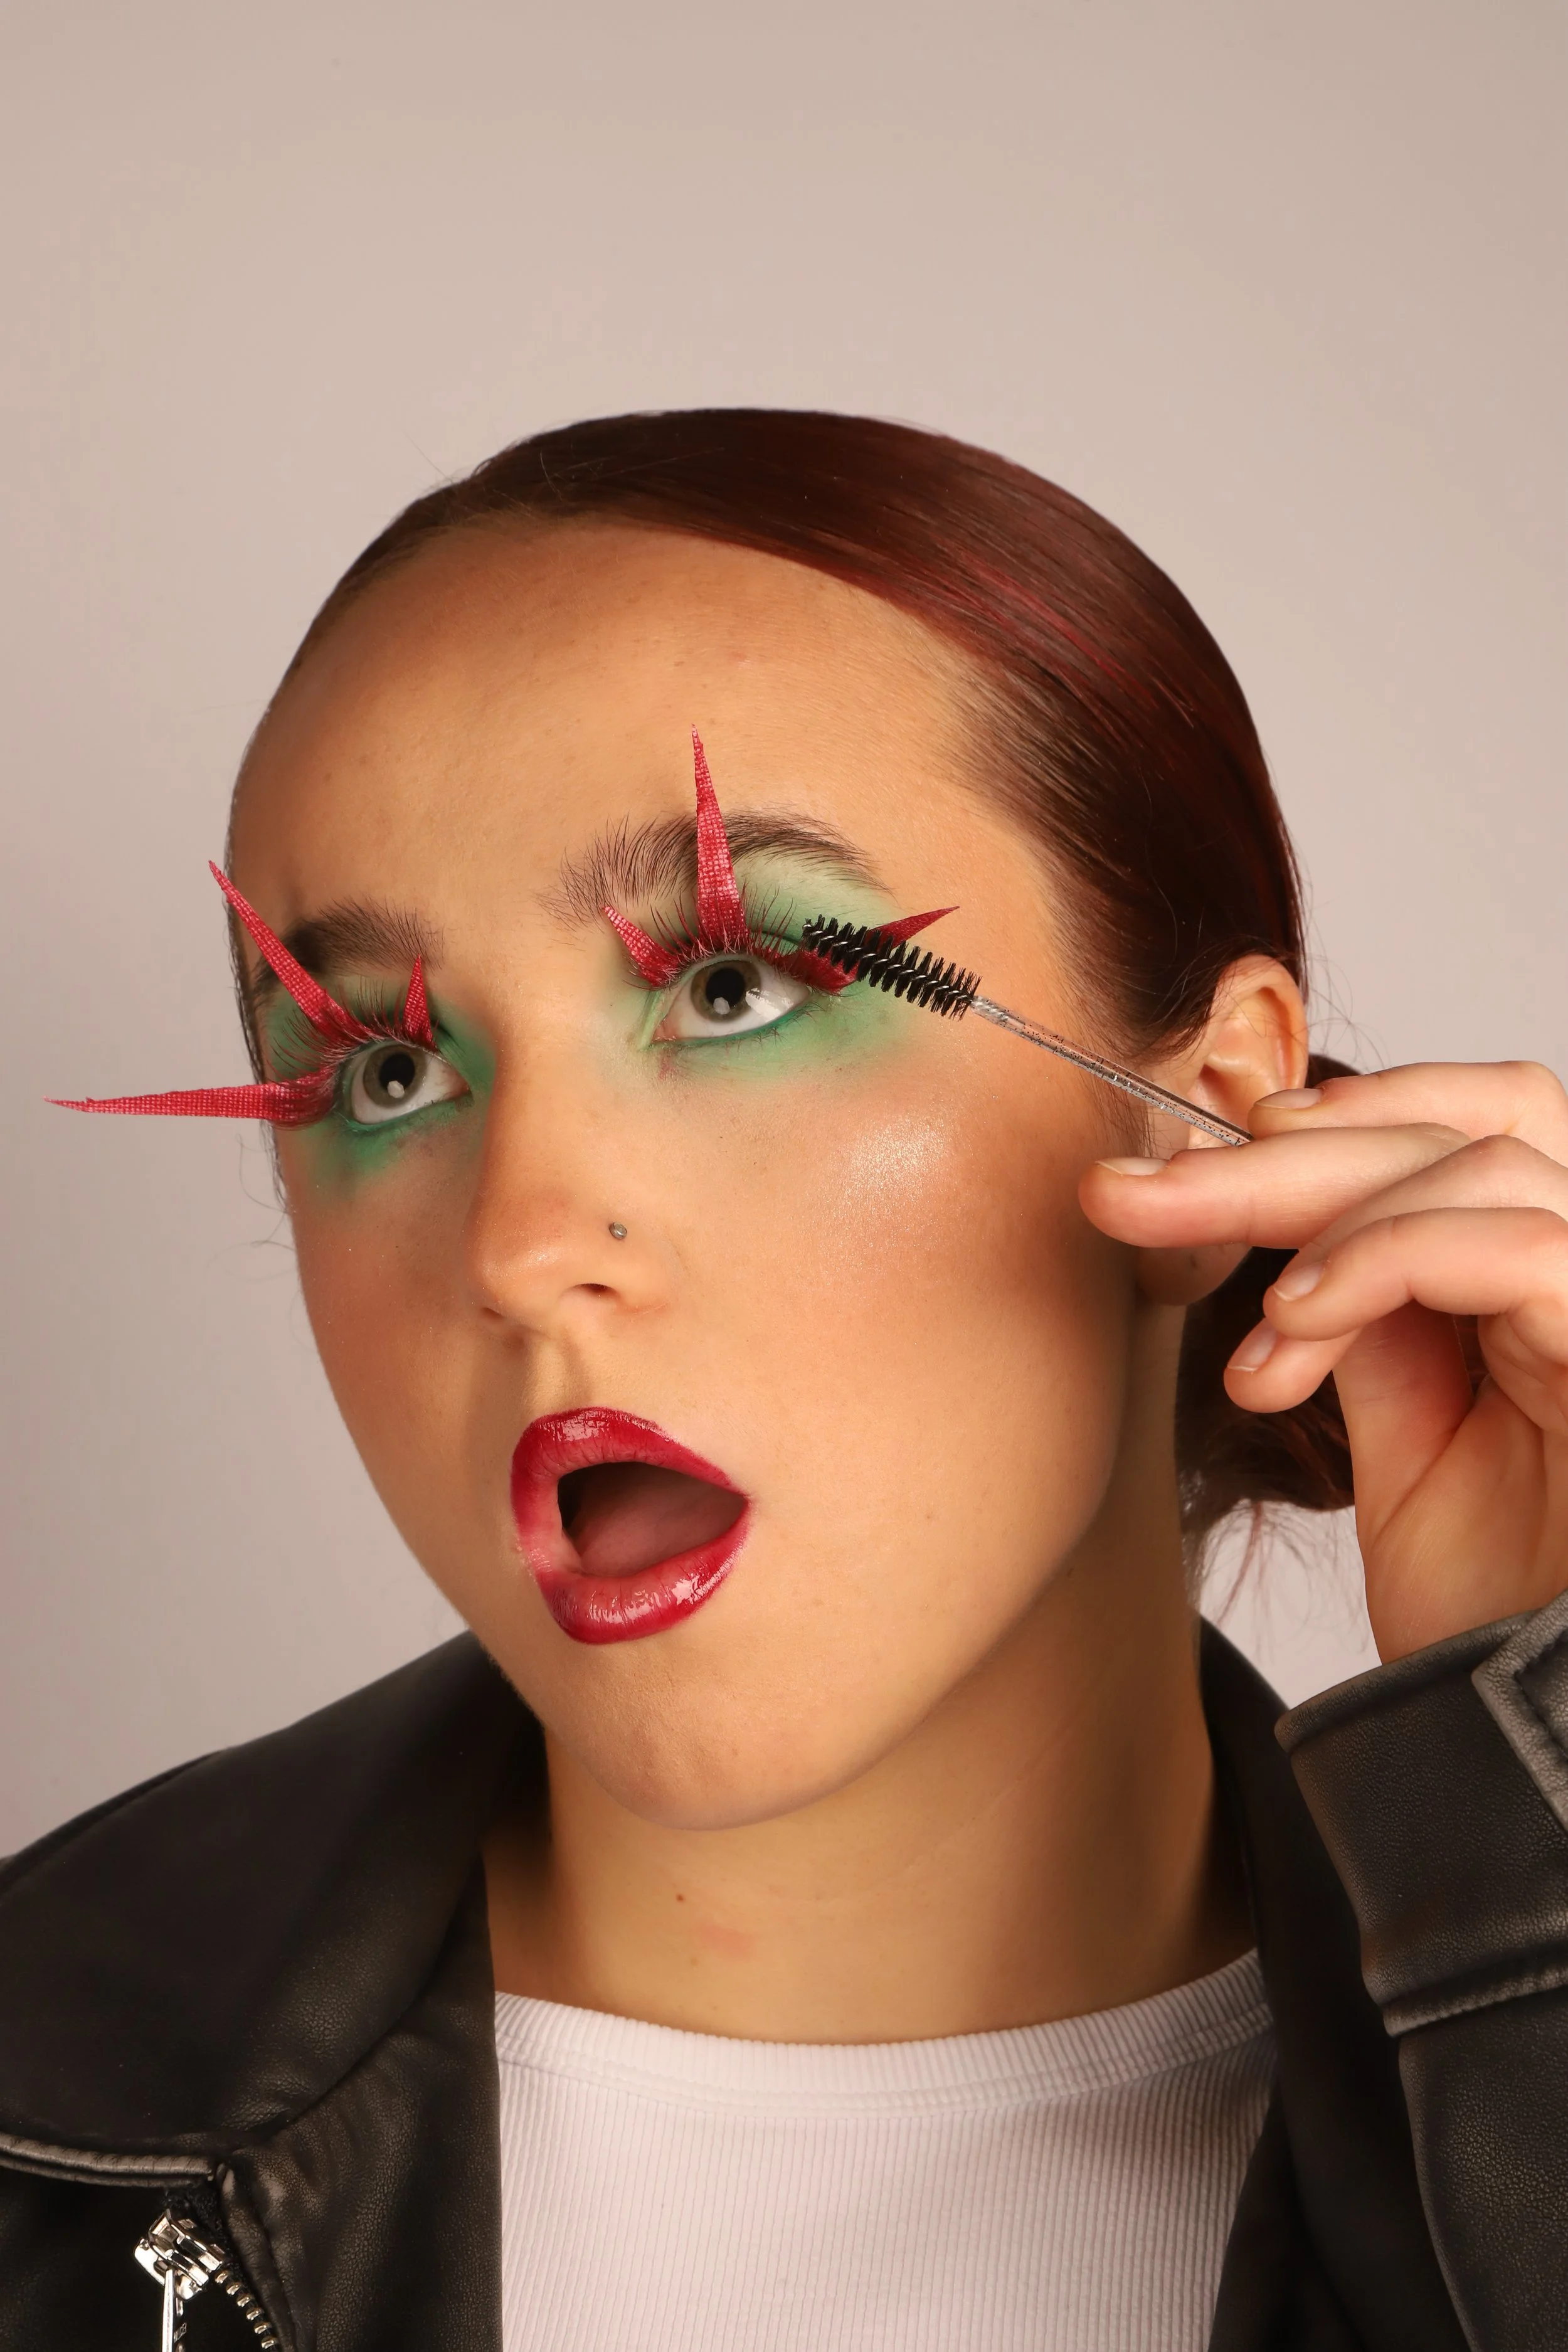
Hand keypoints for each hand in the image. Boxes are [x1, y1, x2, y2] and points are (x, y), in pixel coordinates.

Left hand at [1081, 1064, 1567, 1660]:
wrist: (1532, 1754)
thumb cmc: (1493, 1626)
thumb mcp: (1411, 1455)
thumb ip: (1376, 1333)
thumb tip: (1289, 1235)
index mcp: (1549, 1297)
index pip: (1465, 1135)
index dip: (1340, 1122)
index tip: (1198, 1160)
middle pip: (1463, 1129)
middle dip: (1280, 1155)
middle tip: (1133, 1195)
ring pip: (1489, 1161)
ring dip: (1327, 1213)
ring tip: (1250, 1317)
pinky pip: (1525, 1249)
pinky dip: (1391, 1257)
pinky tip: (1297, 1319)